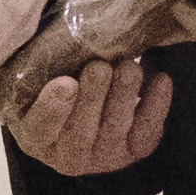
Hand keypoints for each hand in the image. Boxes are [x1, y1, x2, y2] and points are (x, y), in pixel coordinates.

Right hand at [10, 52, 172, 178]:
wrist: (85, 118)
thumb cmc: (54, 91)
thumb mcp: (36, 82)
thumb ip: (41, 68)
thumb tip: (61, 37)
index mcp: (35, 137)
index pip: (40, 128)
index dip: (53, 108)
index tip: (66, 83)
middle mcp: (68, 155)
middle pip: (80, 130)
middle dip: (93, 96)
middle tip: (99, 66)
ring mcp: (103, 157)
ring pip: (115, 128)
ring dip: (124, 94)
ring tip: (129, 67)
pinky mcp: (133, 151)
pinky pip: (147, 131)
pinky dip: (156, 104)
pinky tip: (160, 79)